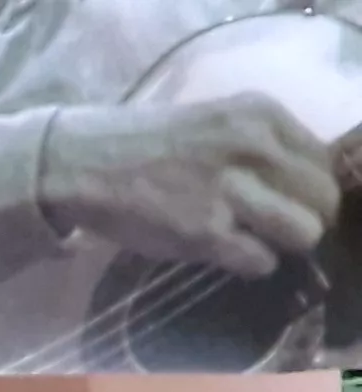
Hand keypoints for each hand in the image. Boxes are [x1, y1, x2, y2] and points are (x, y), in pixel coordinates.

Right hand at [39, 97, 340, 276]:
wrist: (80, 163)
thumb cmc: (150, 146)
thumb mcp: (219, 123)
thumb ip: (265, 146)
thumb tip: (305, 188)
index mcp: (261, 113)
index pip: (326, 161)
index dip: (309, 188)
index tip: (284, 199)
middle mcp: (253, 146)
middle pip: (324, 199)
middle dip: (304, 217)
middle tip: (270, 224)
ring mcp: (228, 190)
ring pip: (304, 232)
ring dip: (282, 243)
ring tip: (252, 238)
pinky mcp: (204, 231)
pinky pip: (262, 261)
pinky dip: (249, 263)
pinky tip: (222, 250)